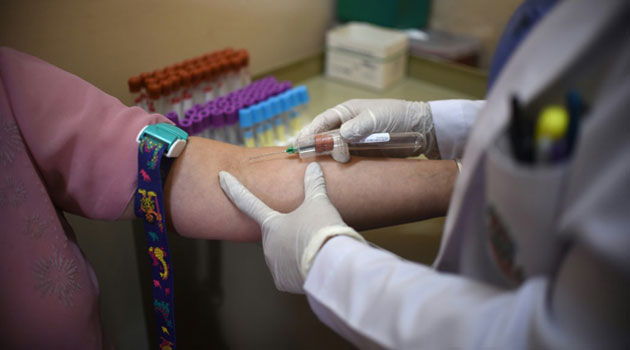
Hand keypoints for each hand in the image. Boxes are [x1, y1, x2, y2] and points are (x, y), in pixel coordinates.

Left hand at [219, 162, 365, 292]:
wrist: (330, 265)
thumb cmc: (321, 231)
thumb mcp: (319, 204)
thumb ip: (314, 186)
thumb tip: (313, 168)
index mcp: (271, 223)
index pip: (248, 202)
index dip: (234, 188)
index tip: (221, 177)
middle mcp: (267, 245)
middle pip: (274, 232)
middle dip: (289, 231)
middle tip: (309, 230)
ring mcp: (273, 265)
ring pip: (283, 253)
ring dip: (295, 250)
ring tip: (316, 247)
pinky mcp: (283, 282)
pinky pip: (289, 272)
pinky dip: (299, 267)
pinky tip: (313, 263)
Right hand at [298, 99, 438, 161]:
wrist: (419, 130)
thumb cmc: (397, 116)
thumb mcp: (377, 117)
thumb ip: (359, 125)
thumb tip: (341, 135)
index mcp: (345, 113)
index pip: (321, 122)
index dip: (309, 132)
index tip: (300, 143)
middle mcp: (344, 127)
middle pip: (322, 138)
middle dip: (315, 147)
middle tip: (307, 157)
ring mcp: (352, 142)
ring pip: (332, 152)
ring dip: (329, 158)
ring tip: (334, 161)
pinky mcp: (360, 156)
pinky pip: (345, 162)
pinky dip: (339, 167)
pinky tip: (333, 173)